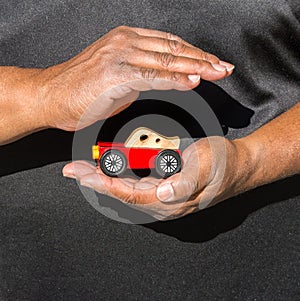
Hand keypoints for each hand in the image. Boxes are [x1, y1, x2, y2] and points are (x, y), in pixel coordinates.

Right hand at [38, 26, 233, 130]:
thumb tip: (160, 79)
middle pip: (174, 49)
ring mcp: (120, 55)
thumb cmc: (80, 89)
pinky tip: (191, 81)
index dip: (195, 54)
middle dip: (203, 59)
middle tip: (224, 68)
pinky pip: (151, 76)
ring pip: (167, 59)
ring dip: (195, 67)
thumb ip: (141, 75)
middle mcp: (125, 41)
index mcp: (127, 40)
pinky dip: (174, 79)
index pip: (170, 44)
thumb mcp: (117, 76)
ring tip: (217, 73)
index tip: (212, 63)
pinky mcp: (115, 73)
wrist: (51, 95)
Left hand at [63, 137, 252, 220]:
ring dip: (104, 178)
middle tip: (75, 169)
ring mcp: (162, 195)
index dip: (104, 184)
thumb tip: (166, 193)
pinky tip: (108, 167)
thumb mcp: (206, 168)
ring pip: (125, 189)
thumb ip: (186, 182)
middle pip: (121, 194)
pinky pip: (134, 184)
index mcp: (171, 200)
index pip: (129, 194)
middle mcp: (163, 201)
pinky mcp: (162, 187)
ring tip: (84, 168)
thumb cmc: (222, 164)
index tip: (83, 174)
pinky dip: (117, 175)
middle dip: (96, 181)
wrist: (236, 165)